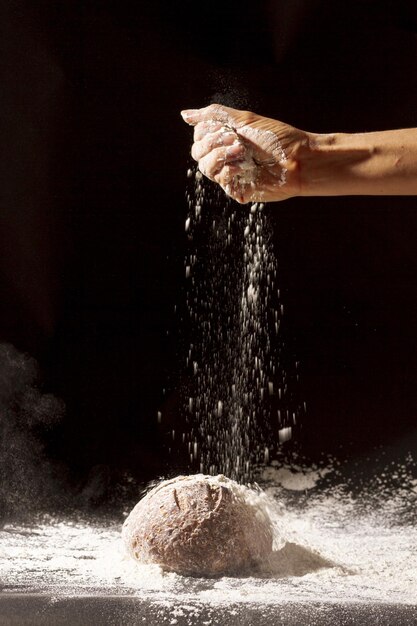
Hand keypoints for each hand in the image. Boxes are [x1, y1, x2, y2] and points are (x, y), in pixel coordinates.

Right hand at [181, 104, 308, 203]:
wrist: (298, 159)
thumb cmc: (276, 137)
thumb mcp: (244, 119)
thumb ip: (214, 115)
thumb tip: (184, 115)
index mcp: (225, 139)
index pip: (198, 136)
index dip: (208, 131)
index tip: (229, 128)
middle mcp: (225, 157)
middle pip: (197, 153)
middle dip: (214, 143)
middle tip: (237, 140)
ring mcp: (231, 174)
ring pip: (205, 168)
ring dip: (221, 156)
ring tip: (242, 152)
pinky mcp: (238, 190)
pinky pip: (221, 181)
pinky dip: (230, 171)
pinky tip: (245, 167)